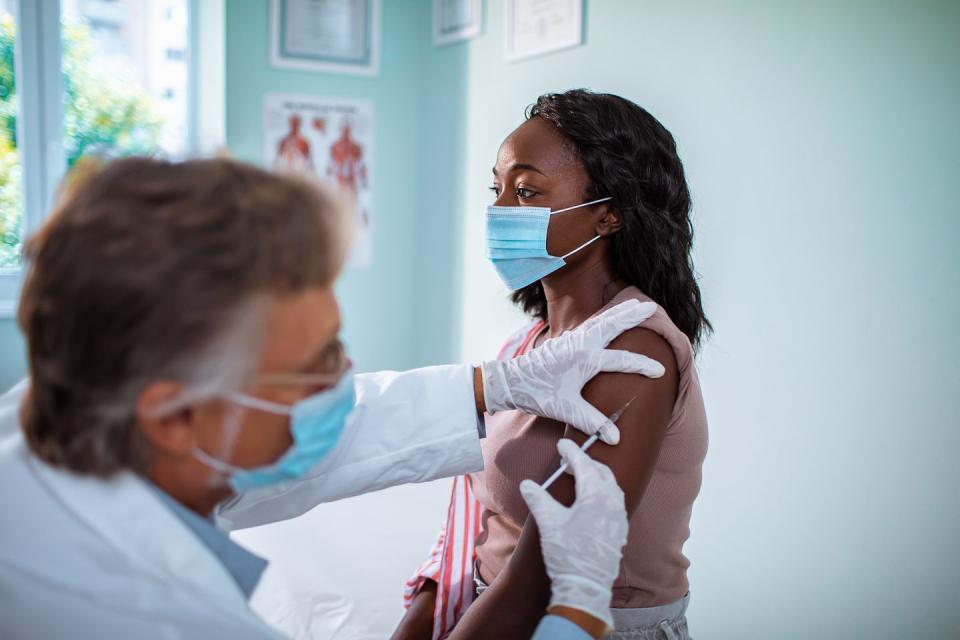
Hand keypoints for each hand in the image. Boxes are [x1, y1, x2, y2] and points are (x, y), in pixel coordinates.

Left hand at [480, 299, 663, 443]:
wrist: (510, 382)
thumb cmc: (537, 394)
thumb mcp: (565, 410)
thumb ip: (592, 421)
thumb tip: (616, 438)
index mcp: (584, 359)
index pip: (621, 361)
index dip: (642, 366)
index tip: (661, 371)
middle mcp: (580, 344)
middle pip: (612, 325)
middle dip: (633, 316)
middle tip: (653, 306)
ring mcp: (572, 339)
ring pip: (602, 320)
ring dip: (620, 312)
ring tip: (637, 305)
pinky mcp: (565, 340)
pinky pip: (592, 323)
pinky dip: (606, 318)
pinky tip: (609, 318)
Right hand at [520, 440, 628, 632]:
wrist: (585, 588)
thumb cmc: (567, 554)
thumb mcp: (549, 523)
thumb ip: (539, 499)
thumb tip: (528, 484)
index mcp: (596, 496)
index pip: (584, 464)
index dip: (572, 452)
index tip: (562, 444)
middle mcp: (613, 503)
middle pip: (602, 472)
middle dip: (586, 462)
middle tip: (569, 459)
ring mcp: (619, 518)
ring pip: (612, 487)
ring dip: (597, 477)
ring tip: (581, 477)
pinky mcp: (620, 531)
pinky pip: (615, 503)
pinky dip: (604, 493)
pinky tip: (593, 501)